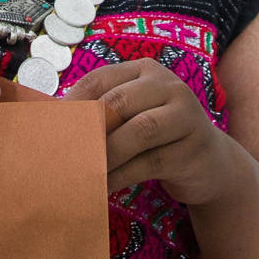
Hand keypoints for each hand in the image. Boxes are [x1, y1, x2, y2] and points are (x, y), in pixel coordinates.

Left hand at [68, 59, 246, 206]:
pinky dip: (121, 177)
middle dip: (87, 129)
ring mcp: (186, 116)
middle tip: (61, 153)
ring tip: (80, 173)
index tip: (47, 127)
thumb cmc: (159, 138)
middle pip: (119, 102)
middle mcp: (169, 86)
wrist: (212, 164)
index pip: (100, 79)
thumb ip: (103, 113)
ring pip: (138, 132)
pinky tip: (102, 188)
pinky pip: (150, 162)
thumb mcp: (134, 116)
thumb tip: (51, 126)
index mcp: (146, 71)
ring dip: (105, 155)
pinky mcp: (193, 149)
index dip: (71, 102)